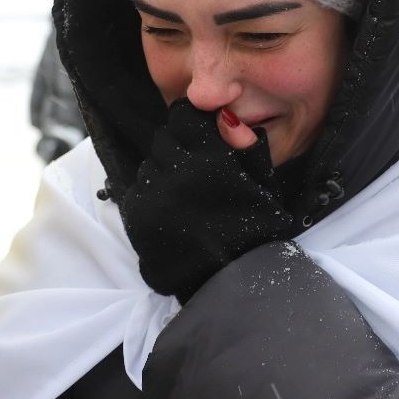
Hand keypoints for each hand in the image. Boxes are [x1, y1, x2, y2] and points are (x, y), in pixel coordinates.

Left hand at [116, 98, 296, 302]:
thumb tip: (225, 117)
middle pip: (163, 140)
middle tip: (192, 177)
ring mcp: (155, 194)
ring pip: (148, 166)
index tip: (194, 139)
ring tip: (182, 201)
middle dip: (176, 152)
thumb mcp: (262, 182)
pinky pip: (136, 191)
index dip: (189, 126)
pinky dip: (149, 199)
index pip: (183, 117)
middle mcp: (180, 171)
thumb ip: (245, 145)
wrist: (232, 282)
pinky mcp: (137, 215)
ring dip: (161, 176)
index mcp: (212, 158)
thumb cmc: (254, 230)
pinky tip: (170, 216)